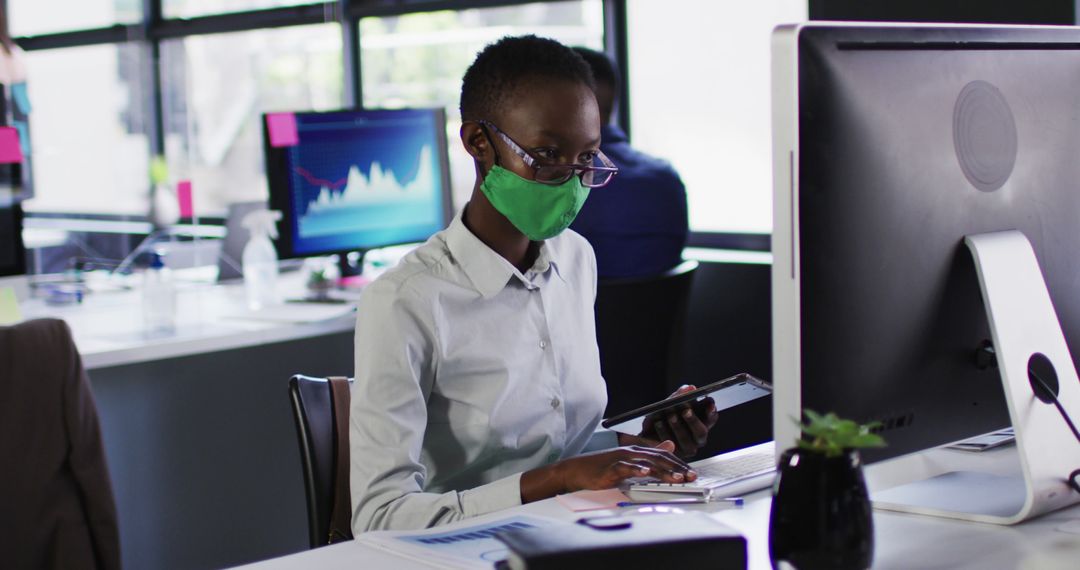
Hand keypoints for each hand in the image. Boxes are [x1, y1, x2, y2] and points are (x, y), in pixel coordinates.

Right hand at [520, 441, 696, 502]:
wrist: (576, 470)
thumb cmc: (602, 468)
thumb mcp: (628, 461)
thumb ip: (650, 455)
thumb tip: (670, 446)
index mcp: (637, 451)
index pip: (663, 456)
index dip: (679, 464)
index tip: (692, 474)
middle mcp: (631, 452)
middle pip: (659, 458)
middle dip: (677, 468)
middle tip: (691, 477)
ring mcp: (621, 459)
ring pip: (647, 462)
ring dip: (664, 470)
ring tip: (677, 478)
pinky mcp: (611, 468)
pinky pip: (626, 467)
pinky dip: (637, 469)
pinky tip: (646, 472)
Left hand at [639, 385, 719, 457]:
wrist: (646, 432)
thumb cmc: (663, 415)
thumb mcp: (669, 403)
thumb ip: (680, 395)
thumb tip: (690, 388)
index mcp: (702, 423)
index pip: (712, 418)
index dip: (712, 412)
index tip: (709, 403)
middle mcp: (698, 438)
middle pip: (701, 432)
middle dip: (693, 420)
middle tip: (686, 410)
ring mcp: (688, 448)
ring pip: (687, 440)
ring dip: (678, 426)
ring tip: (670, 415)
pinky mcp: (675, 456)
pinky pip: (671, 445)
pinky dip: (664, 432)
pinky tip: (658, 422)